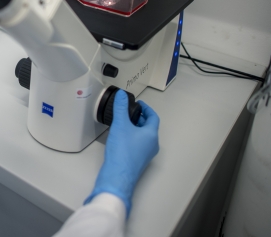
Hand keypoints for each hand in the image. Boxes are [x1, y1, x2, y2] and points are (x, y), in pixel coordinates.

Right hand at [86, 91, 159, 215]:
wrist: (117, 175)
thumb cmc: (122, 150)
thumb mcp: (120, 125)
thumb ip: (121, 108)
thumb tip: (122, 94)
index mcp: (151, 135)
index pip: (153, 117)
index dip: (146, 109)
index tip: (138, 104)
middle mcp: (152, 145)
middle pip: (149, 127)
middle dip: (140, 118)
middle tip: (129, 112)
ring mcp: (146, 155)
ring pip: (144, 137)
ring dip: (136, 128)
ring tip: (124, 123)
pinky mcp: (138, 161)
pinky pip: (138, 145)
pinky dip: (133, 137)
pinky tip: (121, 137)